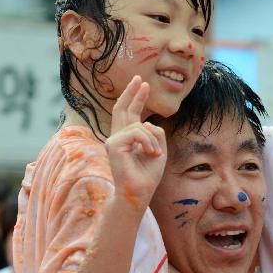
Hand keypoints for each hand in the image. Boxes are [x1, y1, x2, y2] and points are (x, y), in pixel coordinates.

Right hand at [106, 75, 165, 208]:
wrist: (139, 193)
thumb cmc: (147, 176)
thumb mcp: (159, 150)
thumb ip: (155, 134)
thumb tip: (149, 123)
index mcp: (128, 139)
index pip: (129, 114)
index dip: (136, 98)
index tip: (143, 84)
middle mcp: (118, 137)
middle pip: (123, 109)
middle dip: (133, 93)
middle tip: (141, 79)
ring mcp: (113, 140)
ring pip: (139, 126)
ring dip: (152, 140)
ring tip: (155, 155)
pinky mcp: (113, 145)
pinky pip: (136, 133)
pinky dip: (148, 143)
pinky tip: (150, 154)